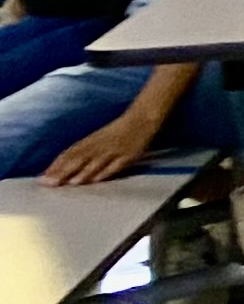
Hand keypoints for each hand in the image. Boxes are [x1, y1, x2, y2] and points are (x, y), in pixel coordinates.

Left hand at [41, 111, 159, 186]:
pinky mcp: (128, 156)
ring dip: (84, 173)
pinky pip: (116, 165)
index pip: (69, 154)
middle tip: (51, 183)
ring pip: (96, 163)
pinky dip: (106, 172)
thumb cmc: (117, 131)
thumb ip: (83, 151)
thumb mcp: (97, 137)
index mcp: (90, 141)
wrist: (140, 119)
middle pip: (78, 160)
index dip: (56, 166)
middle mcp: (99, 146)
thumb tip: (63, 166)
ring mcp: (113, 151)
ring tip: (72, 183)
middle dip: (64, 172)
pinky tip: (98, 179)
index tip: (43, 178)